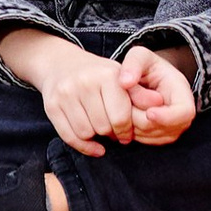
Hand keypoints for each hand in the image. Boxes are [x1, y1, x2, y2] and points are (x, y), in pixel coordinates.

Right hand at [0, 28, 139, 154]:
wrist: (61, 63)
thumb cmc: (98, 75)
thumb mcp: (120, 78)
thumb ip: (140, 93)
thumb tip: (159, 103)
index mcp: (106, 74)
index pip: (121, 117)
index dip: (126, 130)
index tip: (127, 132)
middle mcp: (84, 82)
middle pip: (103, 127)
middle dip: (111, 134)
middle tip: (113, 131)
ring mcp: (66, 93)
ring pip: (86, 133)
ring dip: (96, 138)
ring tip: (100, 129)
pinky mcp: (51, 105)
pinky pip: (69, 137)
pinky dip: (83, 146)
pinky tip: (93, 145)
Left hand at [117, 44, 197, 144]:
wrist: (151, 80)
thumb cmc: (148, 67)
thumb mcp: (141, 56)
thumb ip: (133, 63)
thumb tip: (125, 82)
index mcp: (183, 94)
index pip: (184, 113)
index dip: (167, 116)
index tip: (149, 112)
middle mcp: (181, 117)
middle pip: (160, 127)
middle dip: (138, 115)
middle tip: (125, 98)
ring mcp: (172, 130)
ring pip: (149, 135)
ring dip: (131, 122)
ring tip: (127, 103)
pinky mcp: (160, 138)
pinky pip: (143, 140)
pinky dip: (131, 130)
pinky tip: (126, 114)